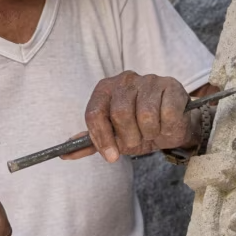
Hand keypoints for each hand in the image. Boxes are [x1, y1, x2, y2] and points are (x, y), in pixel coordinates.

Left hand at [66, 71, 200, 162]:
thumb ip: (91, 143)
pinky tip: (166, 125)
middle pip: (120, 114)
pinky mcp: (170, 85)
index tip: (111, 156)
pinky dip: (166, 127)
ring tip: (153, 131)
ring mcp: (149, 80)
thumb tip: (64, 154)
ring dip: (150, 133)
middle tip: (137, 140)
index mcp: (105, 89)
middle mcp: (125, 79)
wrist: (171, 127)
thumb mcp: (114, 138)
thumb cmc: (139, 130)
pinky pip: (166, 113)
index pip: (94, 113)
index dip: (102, 138)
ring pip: (145, 115)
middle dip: (129, 137)